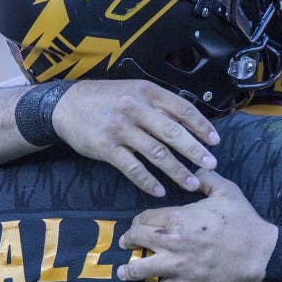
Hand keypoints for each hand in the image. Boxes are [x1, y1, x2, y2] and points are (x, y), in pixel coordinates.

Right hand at [52, 79, 220, 195]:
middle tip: (211, 165)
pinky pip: (132, 168)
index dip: (201, 126)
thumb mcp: (135, 91)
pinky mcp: (106, 148)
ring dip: (176, 171)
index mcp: (147, 92)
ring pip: (156, 153)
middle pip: (172, 132)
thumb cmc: (108, 99)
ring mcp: (120, 129)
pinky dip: (148, 181)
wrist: (66, 105)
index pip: (182, 109)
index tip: (215, 141)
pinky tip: (160, 190)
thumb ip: (160, 105)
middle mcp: (135, 108)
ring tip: (191, 184)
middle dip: (195, 151)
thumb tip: (191, 124)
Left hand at [117, 170, 278, 281]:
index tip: (138, 225)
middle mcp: (172, 241)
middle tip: (128, 244)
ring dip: (129, 270)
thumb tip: (194, 170)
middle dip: (129, 241)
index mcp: (179, 217)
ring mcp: (177, 266)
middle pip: (137, 239)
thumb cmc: (244, 221)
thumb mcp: (227, 191)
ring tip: (124, 272)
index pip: (145, 218)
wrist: (260, 253)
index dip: (138, 221)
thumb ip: (206, 178)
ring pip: (140, 268)